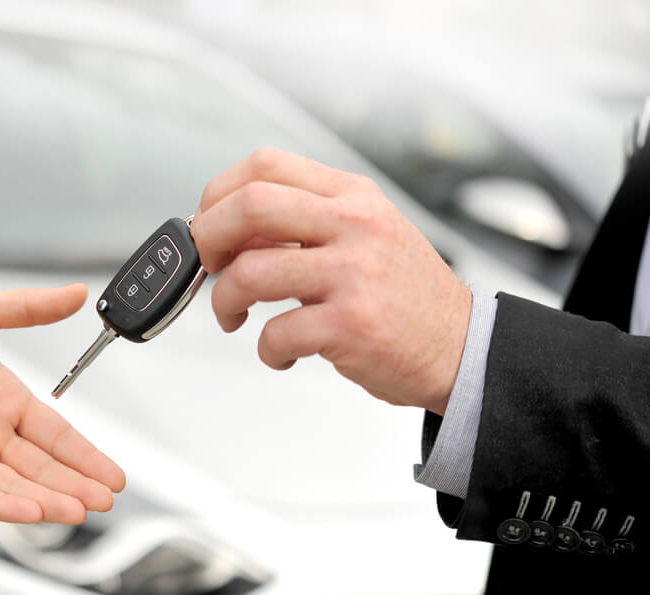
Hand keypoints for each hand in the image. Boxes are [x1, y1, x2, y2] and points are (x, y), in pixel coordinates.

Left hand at [191, 148, 471, 414]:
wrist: (463, 348)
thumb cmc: (404, 295)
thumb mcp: (366, 234)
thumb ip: (305, 223)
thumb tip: (226, 230)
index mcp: (352, 196)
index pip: (266, 165)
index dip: (219, 194)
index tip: (207, 222)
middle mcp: (354, 224)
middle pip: (250, 206)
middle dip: (208, 238)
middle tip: (207, 265)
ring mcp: (354, 273)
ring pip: (250, 273)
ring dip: (224, 301)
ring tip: (234, 317)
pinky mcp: (352, 324)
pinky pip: (276, 332)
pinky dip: (265, 349)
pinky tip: (280, 353)